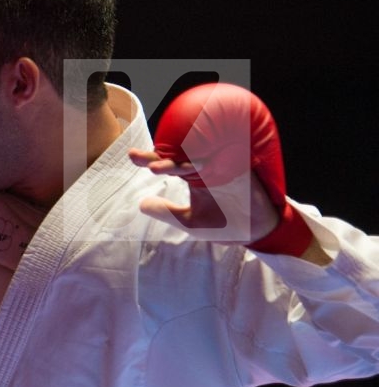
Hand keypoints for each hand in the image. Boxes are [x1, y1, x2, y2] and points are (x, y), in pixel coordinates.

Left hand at [131, 83, 322, 261]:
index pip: (170, 163)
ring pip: (197, 157)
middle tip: (136, 157)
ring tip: (156, 168)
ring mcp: (224, 166)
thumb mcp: (189, 222)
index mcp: (195, 175)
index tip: (132, 156)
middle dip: (158, 156)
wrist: (255, 231)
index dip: (151, 158)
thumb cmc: (224, 224)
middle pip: (180, 156)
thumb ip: (166, 212)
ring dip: (177, 161)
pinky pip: (224, 158)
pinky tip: (194, 157)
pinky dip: (209, 157)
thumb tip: (140, 204)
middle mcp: (208, 166)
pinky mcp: (240, 169)